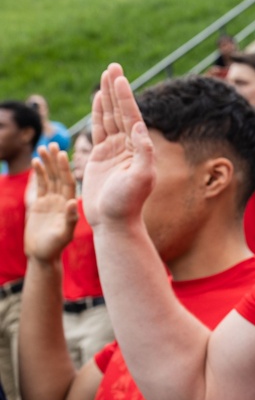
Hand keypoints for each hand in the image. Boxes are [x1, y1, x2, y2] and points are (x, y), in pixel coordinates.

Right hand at [24, 146, 77, 261]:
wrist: (42, 256)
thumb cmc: (55, 248)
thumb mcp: (64, 234)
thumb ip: (70, 219)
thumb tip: (73, 202)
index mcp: (70, 205)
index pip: (68, 182)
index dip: (65, 168)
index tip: (62, 154)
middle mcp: (62, 200)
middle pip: (59, 176)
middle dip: (55, 161)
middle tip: (52, 144)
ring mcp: (51, 202)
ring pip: (49, 178)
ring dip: (46, 164)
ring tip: (43, 147)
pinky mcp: (39, 205)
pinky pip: (40, 186)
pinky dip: (38, 174)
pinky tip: (36, 162)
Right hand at [83, 63, 155, 229]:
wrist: (114, 222)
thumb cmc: (128, 204)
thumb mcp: (141, 179)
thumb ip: (143, 153)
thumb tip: (141, 130)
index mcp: (139, 149)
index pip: (131, 117)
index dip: (125, 97)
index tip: (120, 77)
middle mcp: (129, 146)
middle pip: (121, 111)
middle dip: (117, 89)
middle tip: (113, 66)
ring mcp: (115, 150)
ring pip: (110, 117)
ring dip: (108, 97)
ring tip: (106, 76)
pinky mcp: (101, 157)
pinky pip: (99, 129)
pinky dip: (99, 113)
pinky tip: (99, 99)